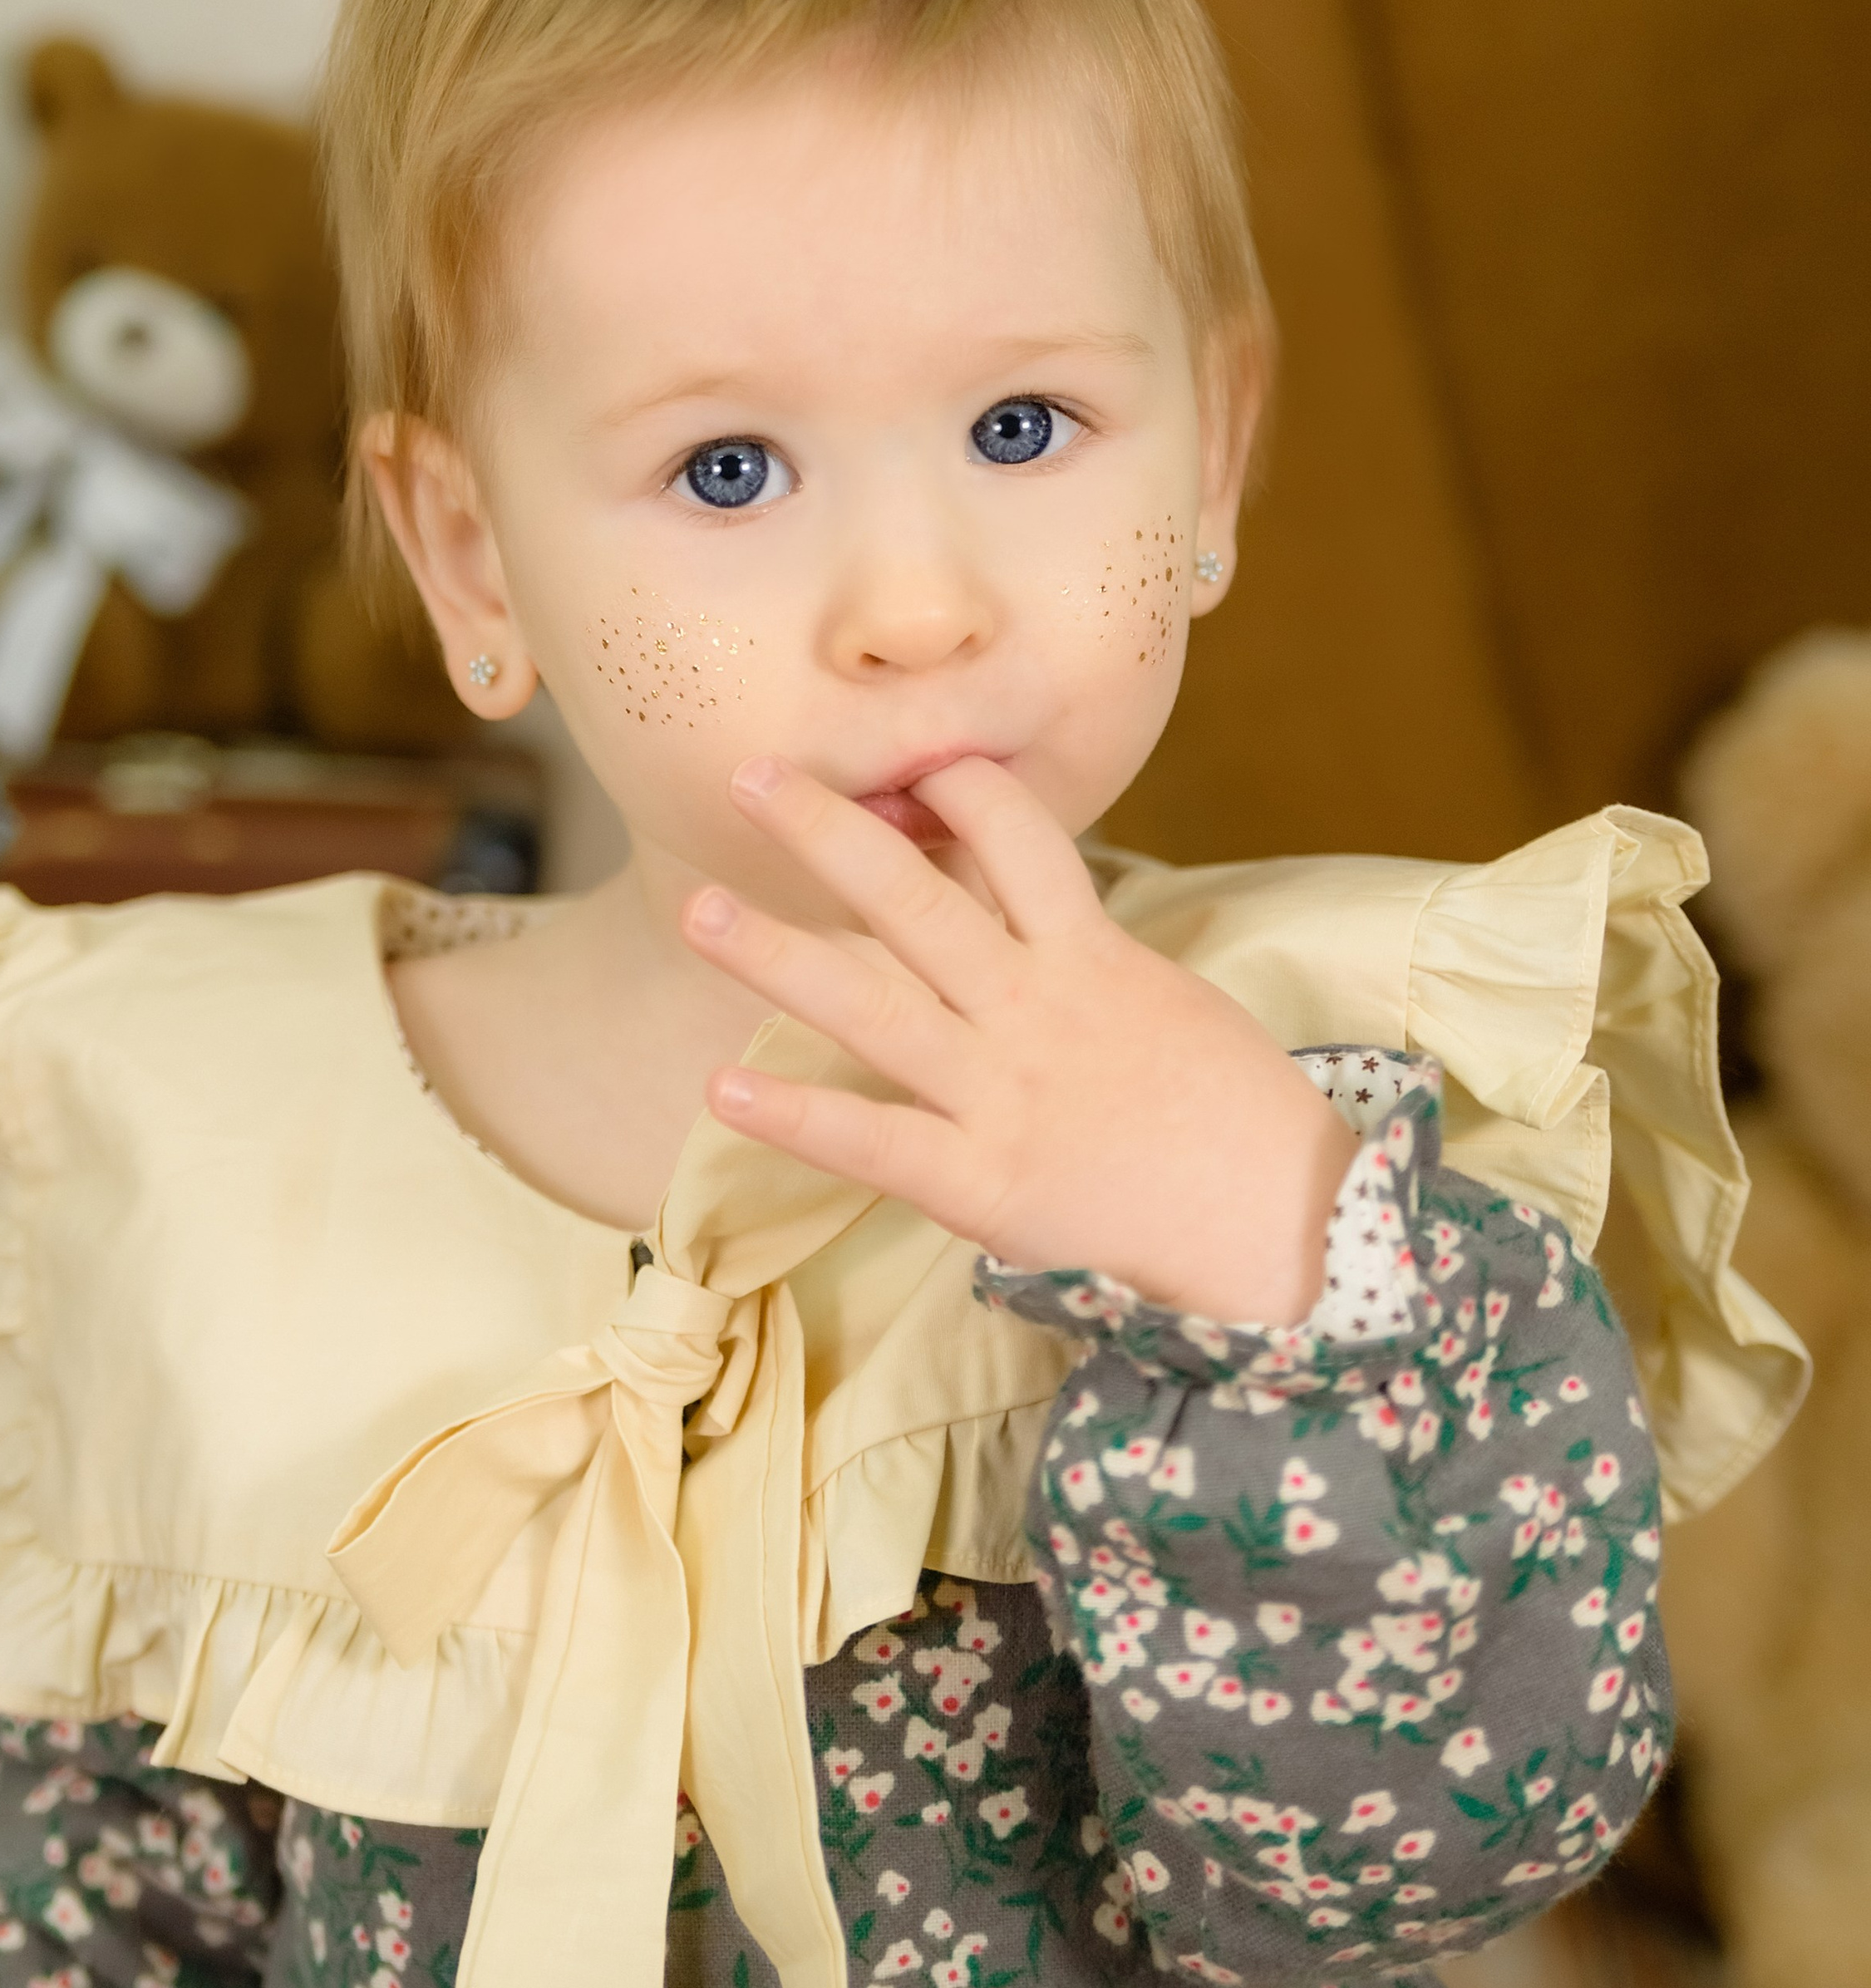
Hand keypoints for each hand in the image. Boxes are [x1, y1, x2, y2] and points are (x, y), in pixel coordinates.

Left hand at [681, 755, 1355, 1324]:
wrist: (1288, 1225)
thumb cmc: (1234, 1111)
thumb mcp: (1167, 997)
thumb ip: (1082, 953)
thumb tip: (1020, 905)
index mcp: (1092, 956)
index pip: (1018, 837)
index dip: (957, 790)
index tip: (902, 761)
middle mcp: (1036, 1011)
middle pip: (918, 900)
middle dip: (829, 832)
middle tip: (750, 775)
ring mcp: (1004, 1095)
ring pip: (875, 1007)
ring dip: (779, 955)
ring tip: (698, 908)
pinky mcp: (985, 1183)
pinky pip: (876, 1141)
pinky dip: (799, 1116)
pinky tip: (727, 1085)